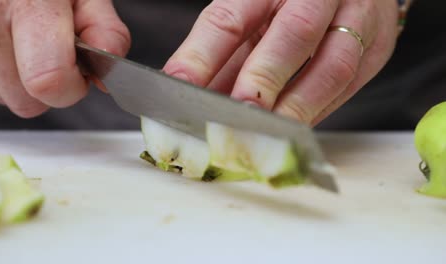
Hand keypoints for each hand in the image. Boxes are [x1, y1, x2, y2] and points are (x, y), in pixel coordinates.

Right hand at [0, 0, 129, 117]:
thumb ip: (106, 32)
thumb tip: (105, 76)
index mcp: (26, 4)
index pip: (48, 81)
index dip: (72, 87)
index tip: (80, 74)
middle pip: (26, 102)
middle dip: (50, 87)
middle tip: (55, 52)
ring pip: (5, 98)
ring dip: (24, 80)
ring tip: (30, 42)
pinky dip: (3, 72)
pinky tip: (11, 44)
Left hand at [164, 0, 398, 125]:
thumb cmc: (288, 1)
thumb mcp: (251, 11)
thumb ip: (224, 49)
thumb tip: (190, 92)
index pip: (233, 16)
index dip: (203, 55)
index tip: (178, 88)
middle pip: (294, 34)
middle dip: (261, 82)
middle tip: (235, 117)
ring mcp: (360, 17)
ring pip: (333, 67)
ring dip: (294, 109)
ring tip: (263, 138)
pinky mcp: (378, 47)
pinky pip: (348, 87)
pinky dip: (314, 113)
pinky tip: (289, 132)